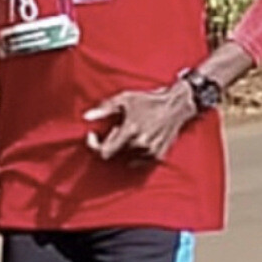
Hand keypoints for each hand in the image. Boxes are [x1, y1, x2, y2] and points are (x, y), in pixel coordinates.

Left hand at [83, 83, 197, 161]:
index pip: (105, 152)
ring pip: (125, 158)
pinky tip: (136, 139)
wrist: (175, 107)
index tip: (93, 135)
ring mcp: (150, 153)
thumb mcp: (123, 99)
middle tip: (113, 128)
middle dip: (108, 143)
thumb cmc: (147, 101)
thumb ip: (103, 109)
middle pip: (113, 155)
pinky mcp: (158, 157)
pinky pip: (138, 161)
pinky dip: (132, 153)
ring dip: (121, 148)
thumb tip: (86, 117)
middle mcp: (140, 145)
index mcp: (130, 131)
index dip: (94, 146)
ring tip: (127, 132)